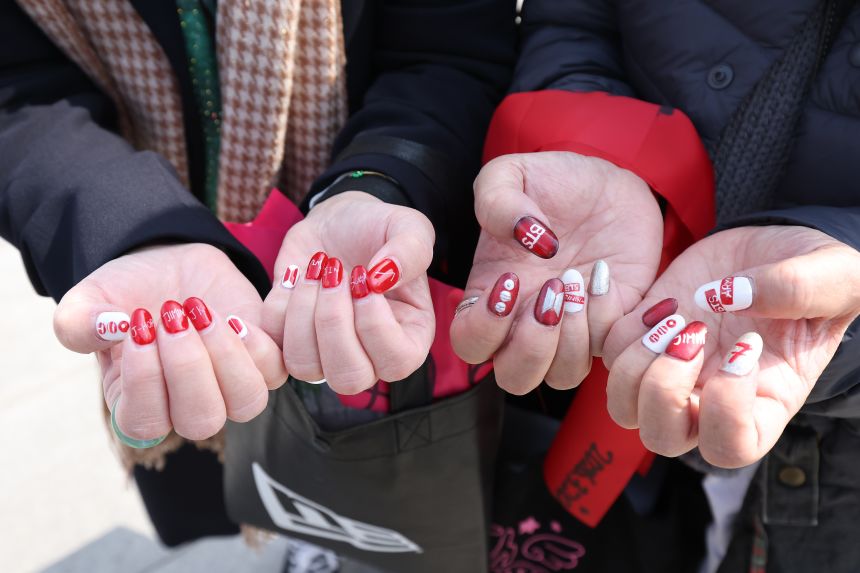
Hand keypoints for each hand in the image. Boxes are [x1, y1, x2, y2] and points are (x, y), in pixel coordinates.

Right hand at [53, 244, 286, 442]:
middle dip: (188, 368)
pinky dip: (258, 346)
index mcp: (139, 403)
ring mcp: (229, 384)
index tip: (138, 329)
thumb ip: (80, 321)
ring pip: (247, 403)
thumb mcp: (89, 300)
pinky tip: (234, 316)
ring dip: (226, 357)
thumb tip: (112, 327)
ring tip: (201, 312)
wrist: (169, 263)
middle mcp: (188, 405)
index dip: (145, 381)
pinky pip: (276, 372)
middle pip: (202, 421)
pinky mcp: (260, 358)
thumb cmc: (125, 293)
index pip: (145, 423)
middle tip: (171, 316)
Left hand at [261, 191, 435, 393]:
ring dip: (303, 314)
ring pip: (305, 367)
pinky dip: (280, 304)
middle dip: (334, 322)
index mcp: (409, 339)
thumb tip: (382, 278)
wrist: (338, 222)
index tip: (365, 279)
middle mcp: (369, 357)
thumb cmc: (380, 230)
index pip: (396, 362)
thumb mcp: (409, 227)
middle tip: (336, 274)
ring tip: (315, 271)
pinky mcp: (289, 340)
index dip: (375, 324)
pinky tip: (296, 273)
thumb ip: (412, 249)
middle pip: (348, 377)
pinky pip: (273, 343)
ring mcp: (326, 355)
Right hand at [450, 152, 662, 393]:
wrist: (611, 183)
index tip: (509, 281)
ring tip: (577, 282)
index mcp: (490, 296)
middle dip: (531, 347)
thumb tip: (526, 239)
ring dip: (570, 339)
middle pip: (514, 377)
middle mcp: (525, 323)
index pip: (470, 345)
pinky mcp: (611, 324)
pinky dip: (606, 319)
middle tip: (550, 292)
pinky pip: (607, 350)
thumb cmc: (554, 182)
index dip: (483, 329)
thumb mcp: (512, 173)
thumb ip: (495, 199)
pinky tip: (605, 275)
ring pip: (562, 376)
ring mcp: (571, 329)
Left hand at [603, 226, 859, 467]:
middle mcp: (709, 398)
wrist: (774, 246)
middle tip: (694, 332)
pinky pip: (607, 353)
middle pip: (661, 437)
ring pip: (623, 404)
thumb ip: (800, 289)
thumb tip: (732, 297)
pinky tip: (660, 299)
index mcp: (765, 402)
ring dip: (635, 362)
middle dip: (664, 389)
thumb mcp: (837, 277)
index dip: (725, 411)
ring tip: (673, 317)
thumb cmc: (818, 274)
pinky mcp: (644, 336)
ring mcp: (672, 370)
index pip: (730, 448)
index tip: (744, 350)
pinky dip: (620, 328)